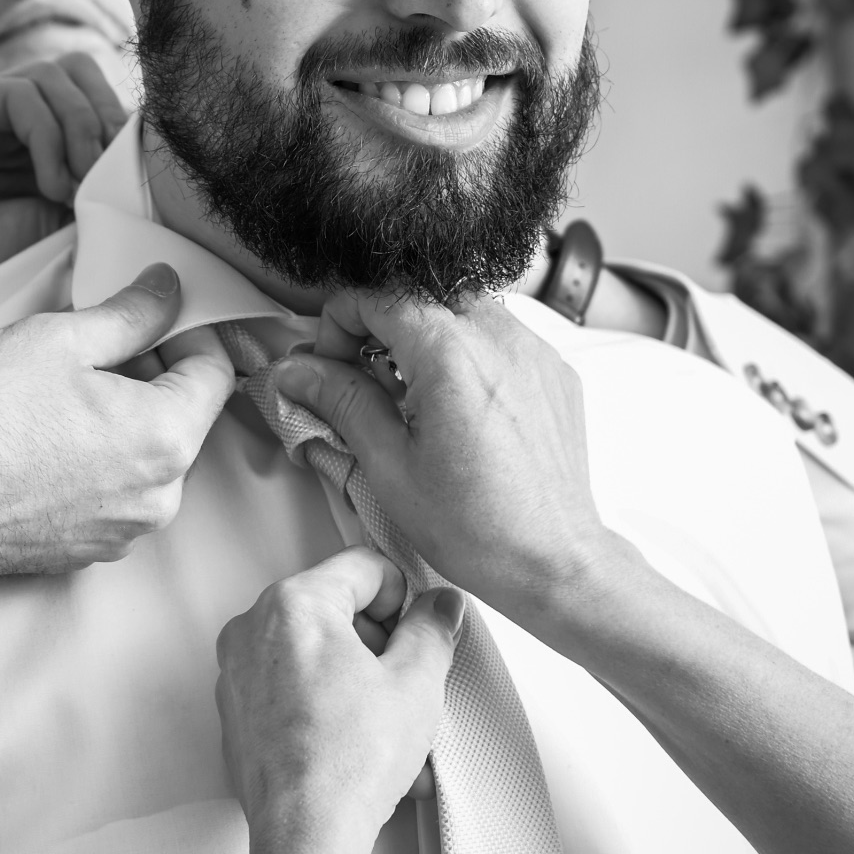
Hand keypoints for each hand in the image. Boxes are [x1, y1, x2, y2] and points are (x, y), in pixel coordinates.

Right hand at [0, 54, 127, 370]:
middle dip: (107, 120)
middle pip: (82, 74)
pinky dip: (51, 135)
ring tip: (76, 188)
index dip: (124, 132)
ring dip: (83, 129)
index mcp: (34, 146)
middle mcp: (4, 121)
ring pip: (58, 74)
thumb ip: (94, 186)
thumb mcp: (60, 227)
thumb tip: (150, 161)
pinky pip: (23, 92)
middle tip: (108, 178)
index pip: (96, 102)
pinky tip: (50, 184)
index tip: (140, 182)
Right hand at [0, 263, 232, 574]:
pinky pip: (114, 493)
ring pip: (148, 457)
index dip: (192, 330)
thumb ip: (129, 314)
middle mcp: (159, 497)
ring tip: (62, 390)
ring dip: (124, 418)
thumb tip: (168, 291)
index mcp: (165, 439)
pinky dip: (97, 460)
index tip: (162, 312)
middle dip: (153, 374)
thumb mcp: (56, 338)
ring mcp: (123, 532)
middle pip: (183, 417)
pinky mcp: (87, 551)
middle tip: (99, 344)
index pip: (215, 372)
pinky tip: (47, 436)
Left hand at [216, 549, 462, 853]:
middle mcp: (252, 629)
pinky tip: (357, 740)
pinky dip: (325, 704)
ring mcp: (237, 673)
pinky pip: (290, 688)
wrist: (306, 835)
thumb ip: (432, 628)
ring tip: (386, 722)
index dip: (404, 597)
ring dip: (356, 678)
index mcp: (293, 604)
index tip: (417, 630)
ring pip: (314, 652)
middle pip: (334, 607)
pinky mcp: (236, 712)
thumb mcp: (417, 681)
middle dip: (377, 642)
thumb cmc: (348, 762)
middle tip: (403, 682)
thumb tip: (439, 606)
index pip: (364, 567)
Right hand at [272, 293, 611, 623]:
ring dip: (428, 338)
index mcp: (451, 354)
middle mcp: (499, 338)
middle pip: (419, 293)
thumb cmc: (479, 528)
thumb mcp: (389, 465)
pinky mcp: (554, 370)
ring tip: (417, 397)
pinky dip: (471, 355)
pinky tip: (461, 409)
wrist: (552, 560)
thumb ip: (341, 402)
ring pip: (463, 309)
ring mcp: (534, 350)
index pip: (376, 295)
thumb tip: (299, 370)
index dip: (340, 324)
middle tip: (370, 379)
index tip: (334, 364)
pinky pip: (501, 337)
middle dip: (383, 327)